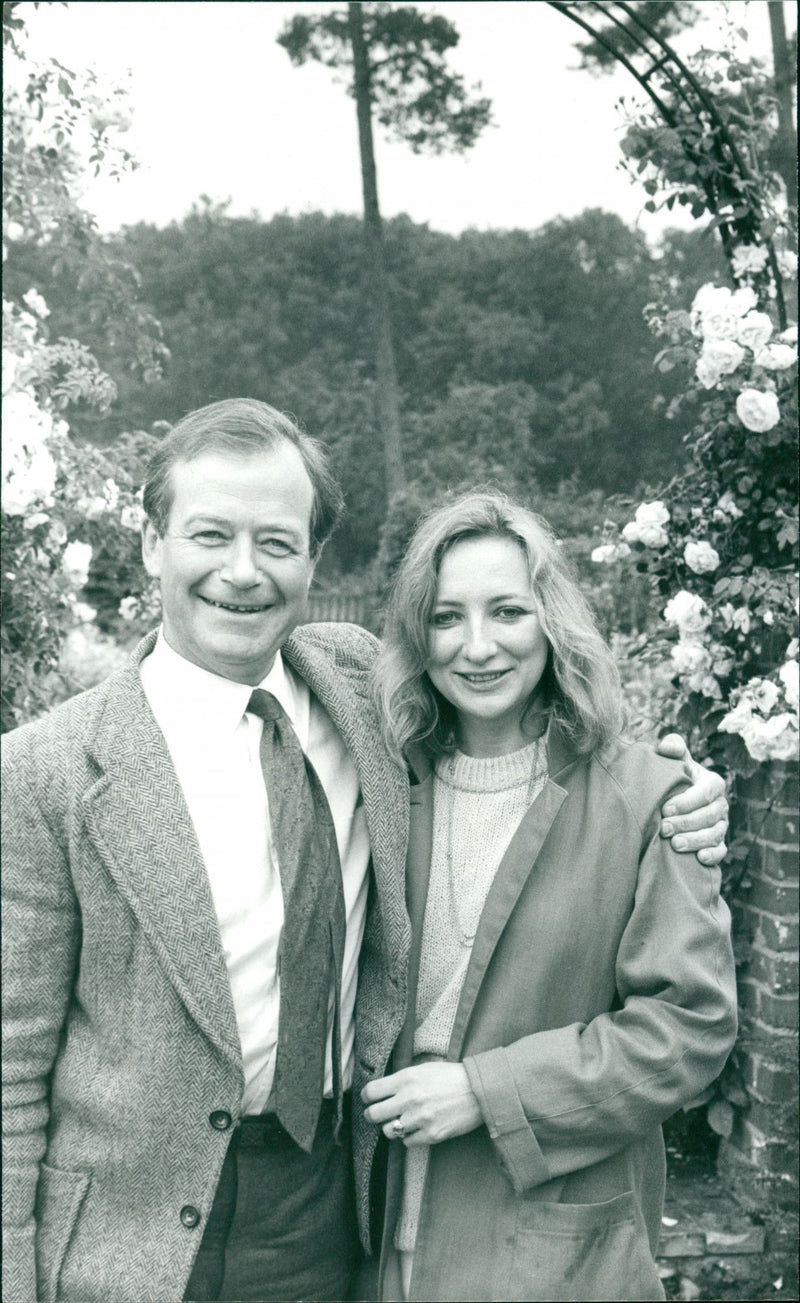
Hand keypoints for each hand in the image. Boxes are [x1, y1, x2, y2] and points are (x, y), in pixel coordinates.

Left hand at [361, 1061, 482, 1146]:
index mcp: (406, 1078)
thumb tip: (382, 1089)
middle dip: (372, 1115)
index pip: (371, 1091)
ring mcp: (420, 1118)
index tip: (368, 1099)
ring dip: (392, 1127)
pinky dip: (409, 1137)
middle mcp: (410, 1099)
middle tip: (375, 1114)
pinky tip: (416, 1128)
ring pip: (388, 1131)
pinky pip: (406, 1142)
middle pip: (373, 1114)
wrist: (478, 1090)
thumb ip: (402, 1078)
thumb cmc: (451, 1076)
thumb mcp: (424, 1068)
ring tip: (401, 1121)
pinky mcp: (431, 1135)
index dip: (366, 1096)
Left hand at [656, 733, 727, 864]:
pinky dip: (713, 855)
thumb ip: (671, 748)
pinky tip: (700, 859)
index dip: (687, 801)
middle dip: (687, 822)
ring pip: (715, 834)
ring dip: (696, 840)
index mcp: (712, 783)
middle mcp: (720, 804)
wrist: (672, 802)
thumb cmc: (673, 779)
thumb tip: (668, 747)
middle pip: (710, 815)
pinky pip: (721, 851)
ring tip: (675, 845)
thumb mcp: (673, 761)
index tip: (664, 808)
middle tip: (664, 828)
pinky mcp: (718, 843)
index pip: (706, 791)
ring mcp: (721, 825)